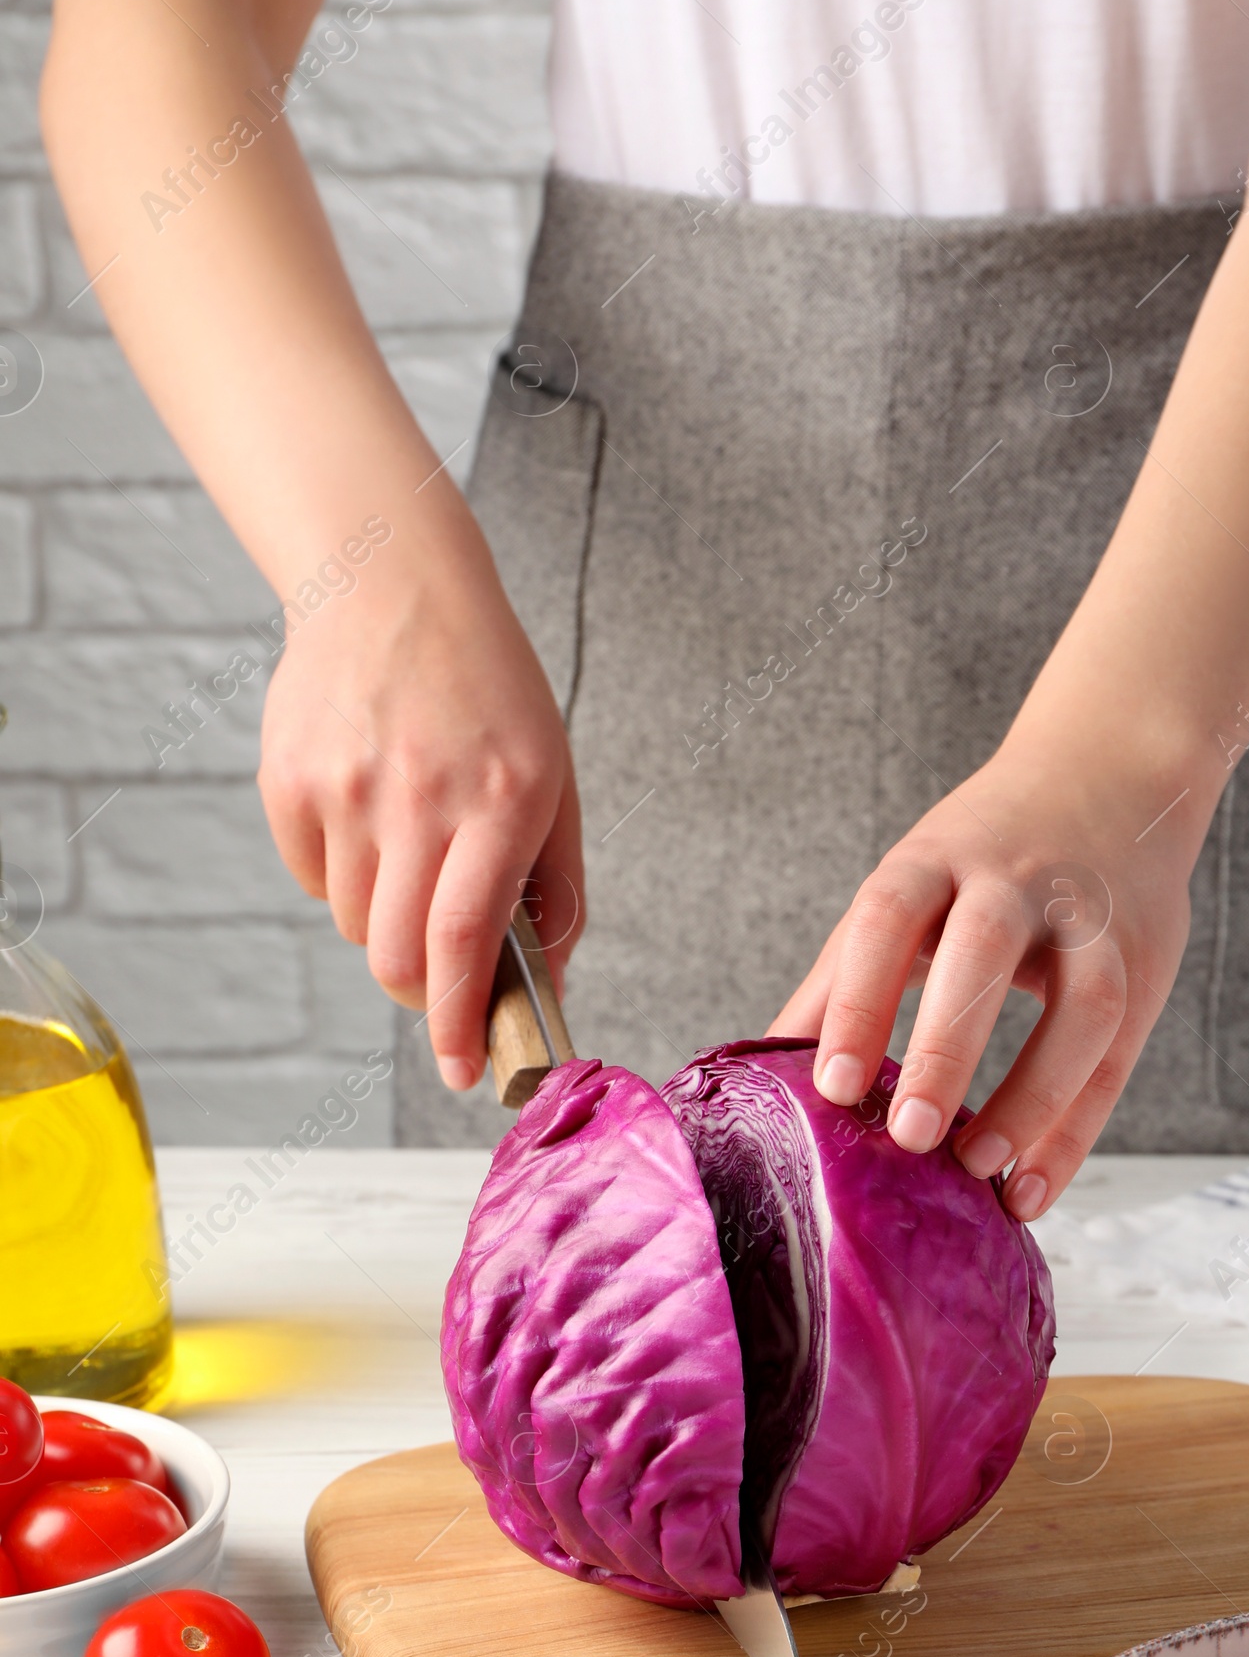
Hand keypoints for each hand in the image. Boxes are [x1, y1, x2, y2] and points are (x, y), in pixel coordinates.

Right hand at [258, 532, 581, 1090]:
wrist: (391, 583)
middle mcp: (419, 796)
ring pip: (358, 925)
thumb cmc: (488, 693)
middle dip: (423, 991)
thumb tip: (547, 995)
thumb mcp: (553, 780)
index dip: (459, 1024)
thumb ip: (553, 892)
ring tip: (411, 848)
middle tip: (441, 972)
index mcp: (499, 799)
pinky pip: (314, 880)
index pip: (466, 943)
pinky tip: (368, 812)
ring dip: (388, 919)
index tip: (462, 1073)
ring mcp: (344, 787)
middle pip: (400, 958)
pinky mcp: (287, 780)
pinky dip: (343, 876)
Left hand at [769, 730, 1209, 1218]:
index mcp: (940, 855)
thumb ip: (843, 976)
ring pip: (1082, 1007)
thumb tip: (766, 1069)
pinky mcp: (1146, 964)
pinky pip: (1117, 1058)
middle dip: (947, 1047)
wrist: (1113, 772)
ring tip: (982, 1171)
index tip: (834, 1088)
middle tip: (911, 1136)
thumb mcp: (909, 884)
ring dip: (1033, 1097)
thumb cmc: (985, 851)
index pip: (891, 916)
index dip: (860, 1001)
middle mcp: (1019, 879)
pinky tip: (1031, 1190)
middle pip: (985, 953)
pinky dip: (1077, 1132)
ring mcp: (1093, 920)